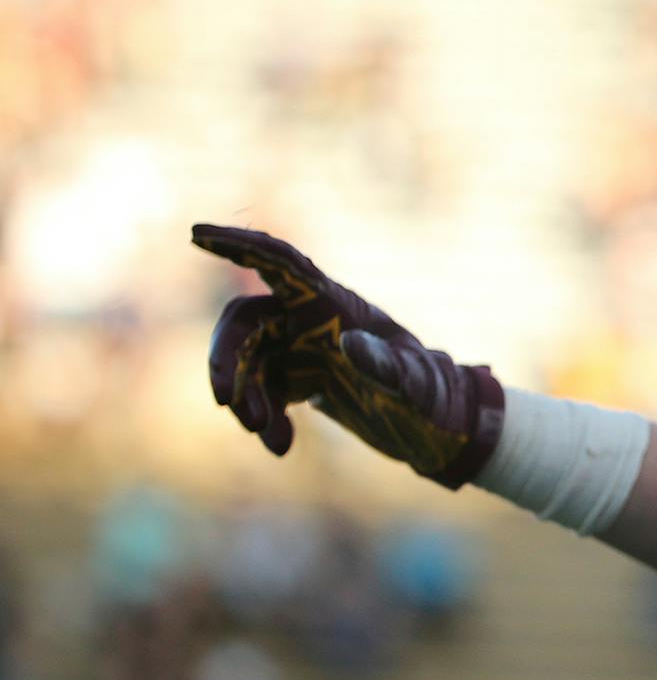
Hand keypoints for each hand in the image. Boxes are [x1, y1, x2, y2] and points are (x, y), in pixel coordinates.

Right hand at [193, 224, 503, 486]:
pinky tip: (280, 446)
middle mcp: (311, 317)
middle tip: (228, 401)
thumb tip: (348, 342)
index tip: (196, 232)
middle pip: (245, 320)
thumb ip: (385, 365)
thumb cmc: (433, 398)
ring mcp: (300, 346)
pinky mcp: (296, 377)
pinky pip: (258, 390)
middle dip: (227, 358)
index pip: (280, 262)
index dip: (239, 245)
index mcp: (336, 303)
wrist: (437, 427)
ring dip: (246, 397)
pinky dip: (262, 417)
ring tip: (266, 435)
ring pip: (245, 360)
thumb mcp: (414, 385)